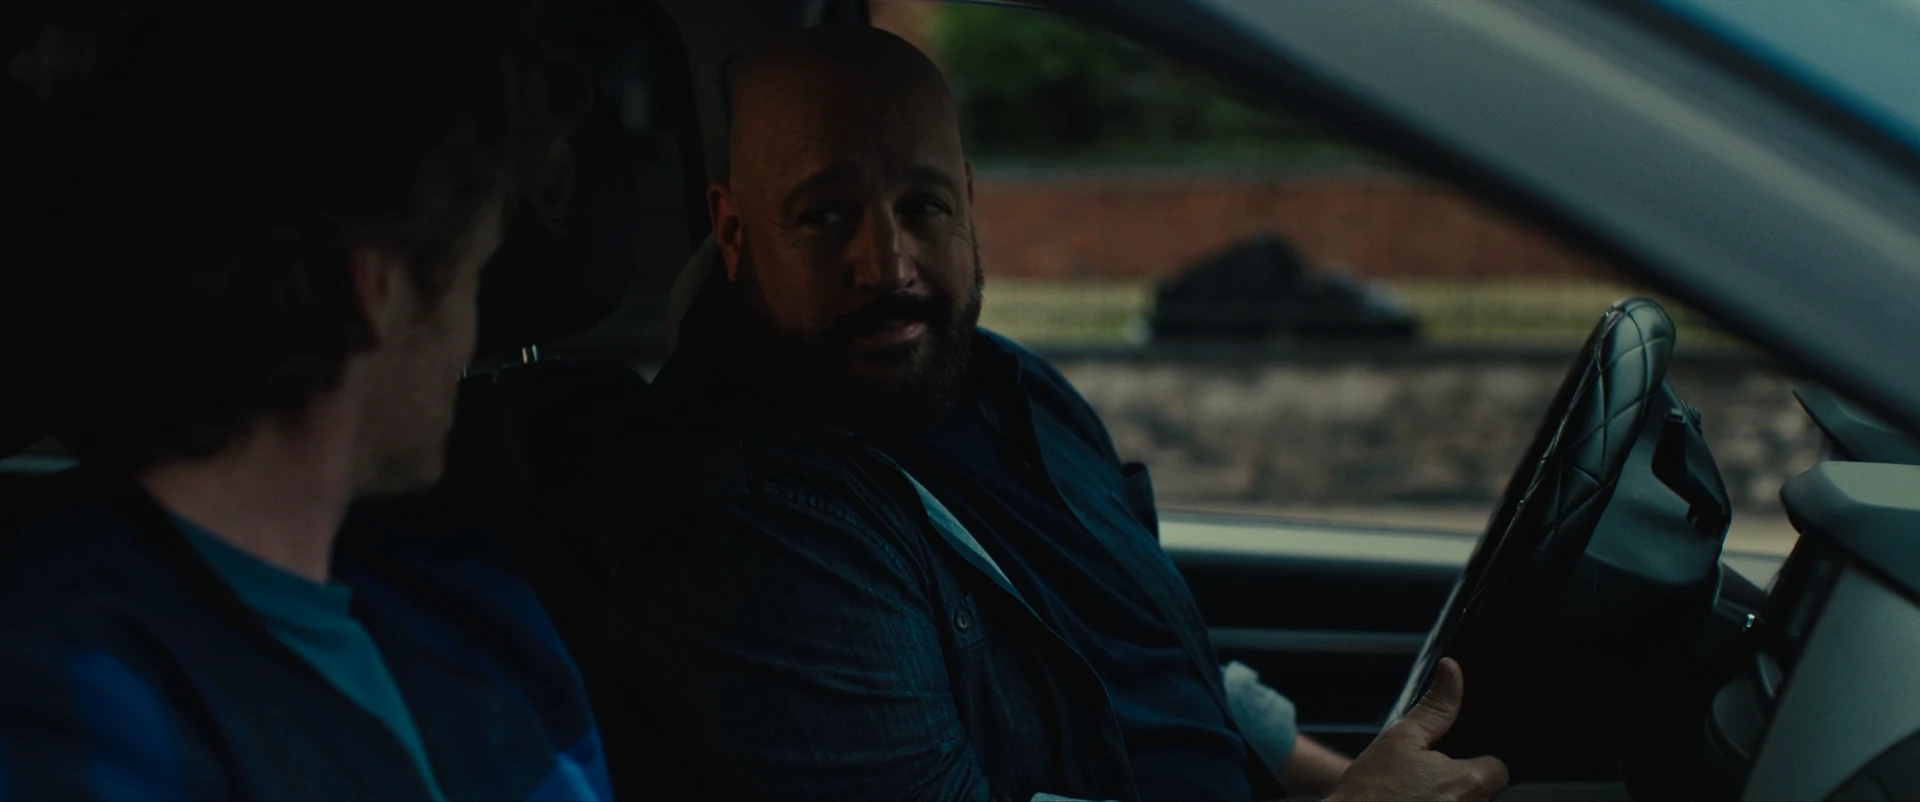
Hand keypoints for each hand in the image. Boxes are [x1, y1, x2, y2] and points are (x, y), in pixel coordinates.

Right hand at [1323, 658, 1508, 800]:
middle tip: (1425, 787)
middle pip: (1485, 794)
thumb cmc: (1371, 791)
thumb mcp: (1401, 738)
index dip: (1474, 764)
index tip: (1451, 768)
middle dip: (1461, 788)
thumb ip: (1435, 707)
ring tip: (1417, 801)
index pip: (1497, 769)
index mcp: (1469, 781)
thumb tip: (1451, 671)